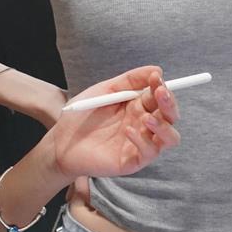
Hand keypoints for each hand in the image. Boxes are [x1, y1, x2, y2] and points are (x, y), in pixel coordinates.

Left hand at [47, 66, 180, 179]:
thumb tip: (157, 70)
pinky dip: (142, 141)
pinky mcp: (132, 161)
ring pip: (170, 137)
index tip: (156, 77)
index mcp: (138, 107)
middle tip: (160, 93)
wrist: (60, 141)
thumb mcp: (105, 91)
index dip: (162, 86)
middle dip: (169, 103)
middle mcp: (143, 125)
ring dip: (164, 126)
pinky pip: (149, 152)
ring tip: (146, 118)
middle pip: (170, 116)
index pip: (160, 97)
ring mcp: (140, 144)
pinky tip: (127, 131)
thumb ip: (130, 80)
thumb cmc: (81, 116)